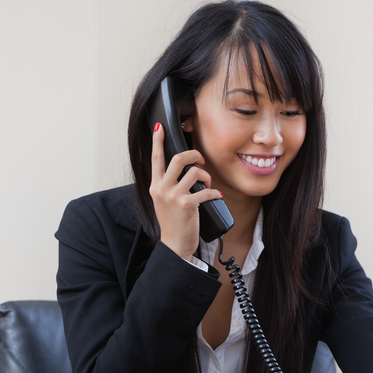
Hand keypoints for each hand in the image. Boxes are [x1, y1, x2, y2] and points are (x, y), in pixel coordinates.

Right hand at [150, 123, 221, 260]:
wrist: (174, 245)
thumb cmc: (173, 223)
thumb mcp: (164, 201)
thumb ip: (169, 185)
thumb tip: (185, 170)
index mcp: (155, 186)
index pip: (155, 158)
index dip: (157, 141)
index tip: (159, 128)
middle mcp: (161, 189)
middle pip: (179, 158)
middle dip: (195, 155)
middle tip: (202, 160)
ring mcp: (173, 196)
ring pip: (194, 172)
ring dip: (207, 177)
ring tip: (208, 185)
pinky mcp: (186, 205)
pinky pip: (205, 190)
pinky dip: (214, 192)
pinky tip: (216, 197)